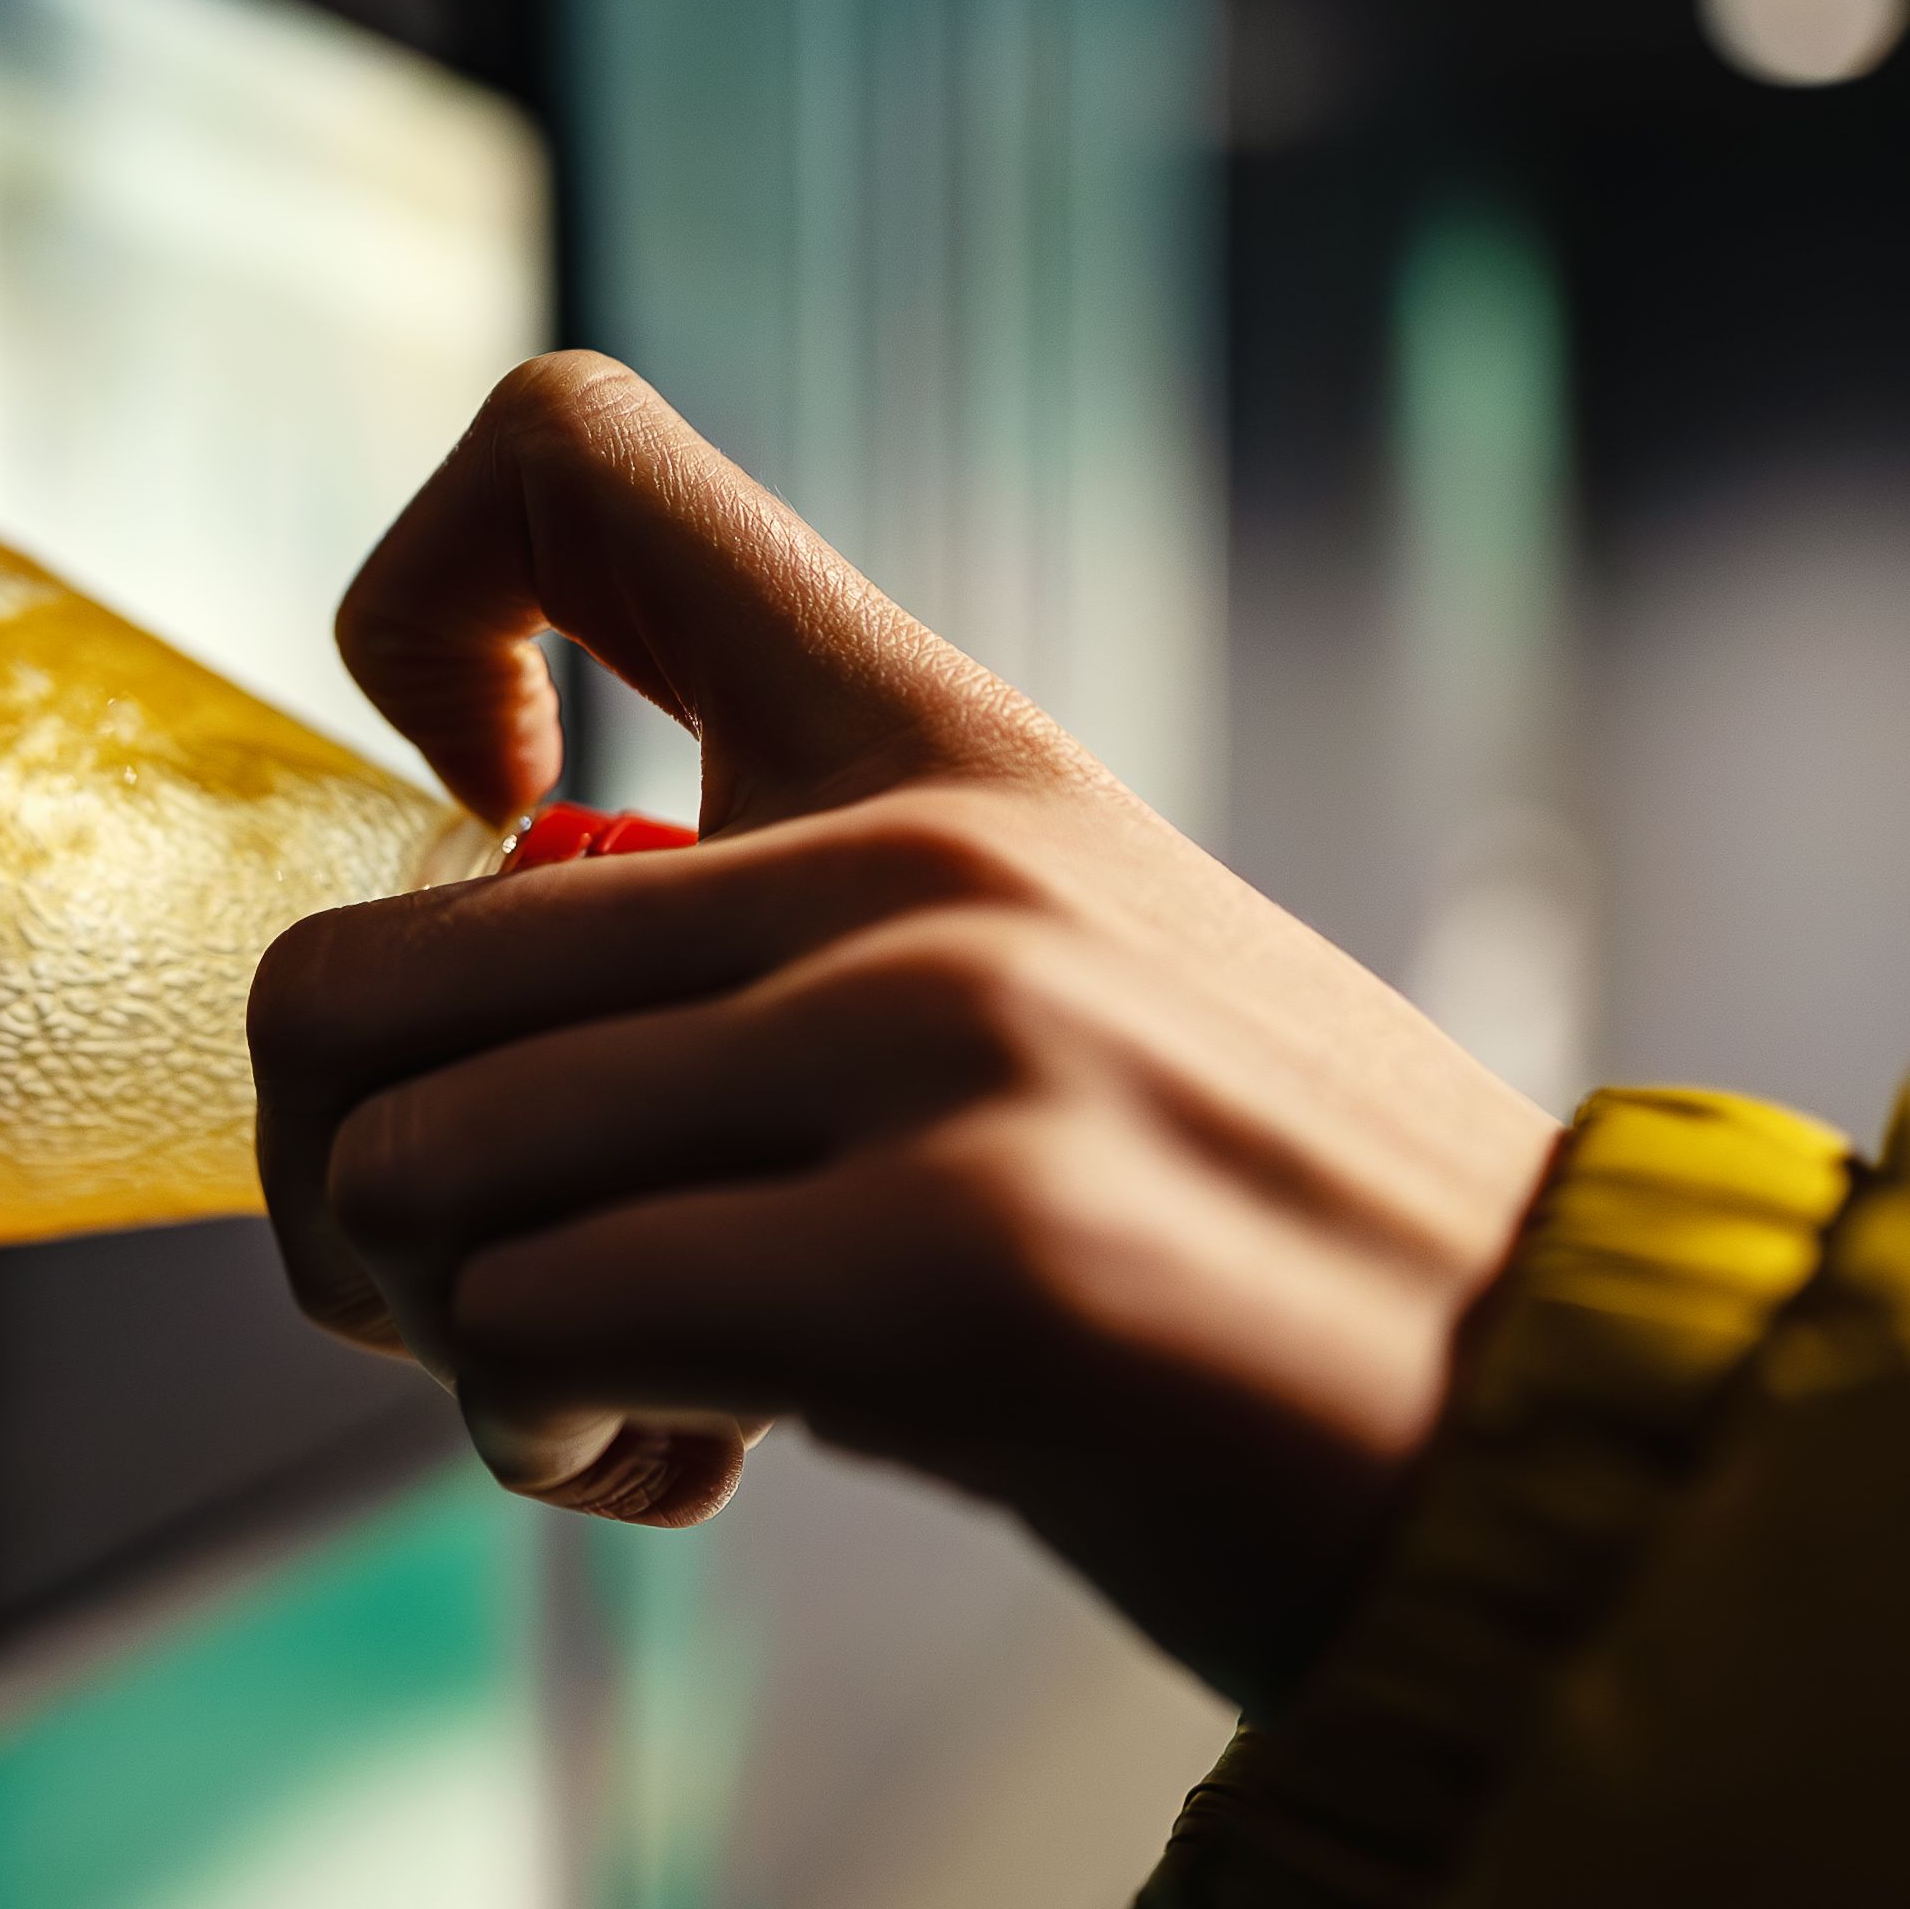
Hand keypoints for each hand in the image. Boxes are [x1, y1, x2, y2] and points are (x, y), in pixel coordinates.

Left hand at [249, 354, 1561, 1701]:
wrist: (1567, 1449)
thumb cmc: (1256, 1247)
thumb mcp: (1045, 977)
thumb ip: (778, 935)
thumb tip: (450, 1033)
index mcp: (938, 740)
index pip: (578, 450)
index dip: (414, 611)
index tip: (476, 826)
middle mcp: (917, 856)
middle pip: (346, 972)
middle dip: (341, 1187)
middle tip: (470, 1287)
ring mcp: (934, 1042)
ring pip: (403, 1178)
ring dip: (447, 1347)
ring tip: (608, 1392)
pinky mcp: (951, 1266)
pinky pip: (527, 1332)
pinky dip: (543, 1436)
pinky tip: (684, 1458)